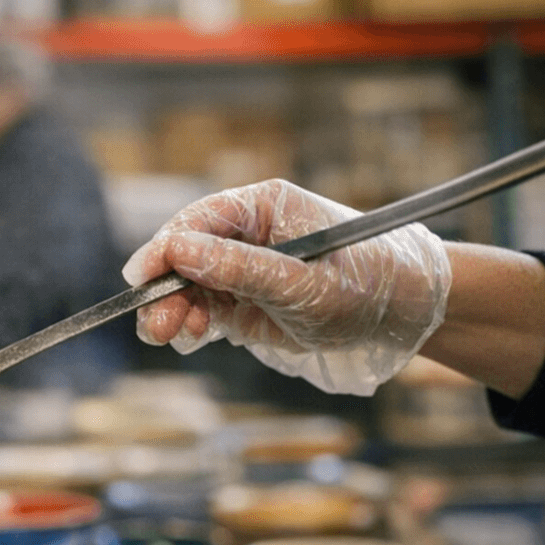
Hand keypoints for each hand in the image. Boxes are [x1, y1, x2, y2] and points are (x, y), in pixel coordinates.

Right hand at [122, 179, 450, 395]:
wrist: (404, 313)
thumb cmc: (364, 285)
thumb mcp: (301, 282)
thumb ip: (238, 268)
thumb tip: (177, 251)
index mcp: (262, 208)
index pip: (198, 221)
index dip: (164, 247)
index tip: (140, 277)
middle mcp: (247, 233)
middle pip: (185, 255)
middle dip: (165, 288)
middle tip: (154, 324)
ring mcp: (243, 266)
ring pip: (188, 284)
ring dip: (174, 309)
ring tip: (171, 335)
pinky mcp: (244, 298)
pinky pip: (203, 306)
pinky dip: (191, 322)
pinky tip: (190, 336)